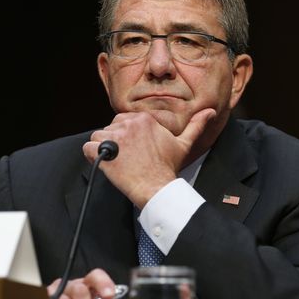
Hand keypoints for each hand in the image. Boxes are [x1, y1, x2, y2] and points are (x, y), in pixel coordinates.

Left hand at [83, 108, 215, 207]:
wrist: (157, 187)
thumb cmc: (168, 167)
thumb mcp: (183, 144)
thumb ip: (195, 125)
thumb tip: (210, 111)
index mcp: (144, 119)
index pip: (124, 121)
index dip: (127, 137)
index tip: (134, 151)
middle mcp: (128, 124)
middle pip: (110, 127)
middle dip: (115, 141)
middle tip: (126, 158)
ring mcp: (114, 137)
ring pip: (98, 137)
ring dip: (103, 149)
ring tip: (117, 162)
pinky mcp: (102, 151)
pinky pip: (87, 148)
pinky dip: (92, 156)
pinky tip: (106, 164)